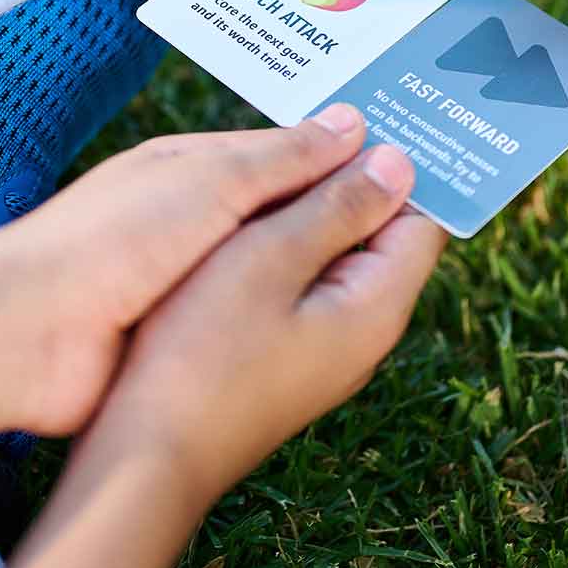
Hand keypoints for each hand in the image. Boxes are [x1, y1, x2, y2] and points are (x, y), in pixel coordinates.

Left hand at [8, 105, 377, 435]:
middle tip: (423, 213)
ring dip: (321, 262)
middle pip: (287, 209)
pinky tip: (338, 316)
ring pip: (275, 263)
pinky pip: (252, 311)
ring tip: (401, 268)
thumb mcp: (211, 183)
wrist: (28, 332)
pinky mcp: (185, 330)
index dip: (346, 158)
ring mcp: (192, 276)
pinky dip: (292, 307)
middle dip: (342, 210)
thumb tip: (357, 126)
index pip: (289, 153)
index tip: (407, 159)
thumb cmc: (116, 238)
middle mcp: (198, 216)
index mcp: (199, 166)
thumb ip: (285, 159)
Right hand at [73, 138, 445, 505]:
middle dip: (355, 176)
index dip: (407, 164)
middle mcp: (362, 330)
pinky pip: (303, 278)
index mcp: (375, 306)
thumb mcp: (269, 260)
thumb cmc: (201, 354)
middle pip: (380, 233)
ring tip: (286, 145)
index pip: (423, 219)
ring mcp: (322, 345)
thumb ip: (336, 208)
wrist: (144, 457)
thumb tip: (399, 162)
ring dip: (317, 204)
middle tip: (328, 111)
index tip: (386, 110)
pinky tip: (253, 208)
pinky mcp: (284, 351)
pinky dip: (289, 238)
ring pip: (336, 253)